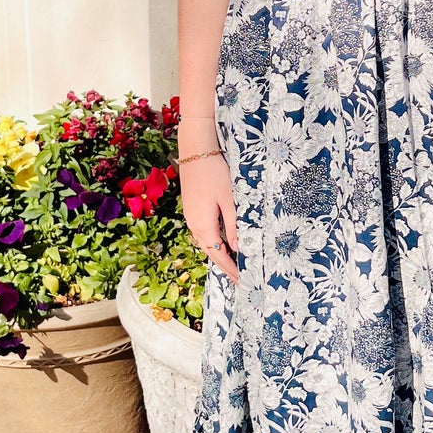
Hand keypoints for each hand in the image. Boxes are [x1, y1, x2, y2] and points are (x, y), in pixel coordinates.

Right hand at [180, 151, 239, 281]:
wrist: (195, 151)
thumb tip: (237, 249)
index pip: (219, 255)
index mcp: (204, 225)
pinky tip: (221, 243)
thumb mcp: (229, 200)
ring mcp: (190, 217)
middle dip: (225, 267)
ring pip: (205, 244)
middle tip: (238, 279)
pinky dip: (213, 244)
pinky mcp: (191, 210)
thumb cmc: (215, 173)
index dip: (230, 269)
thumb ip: (234, 226)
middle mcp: (194, 225)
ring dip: (218, 255)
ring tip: (232, 265)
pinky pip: (202, 234)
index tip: (241, 281)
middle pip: (210, 253)